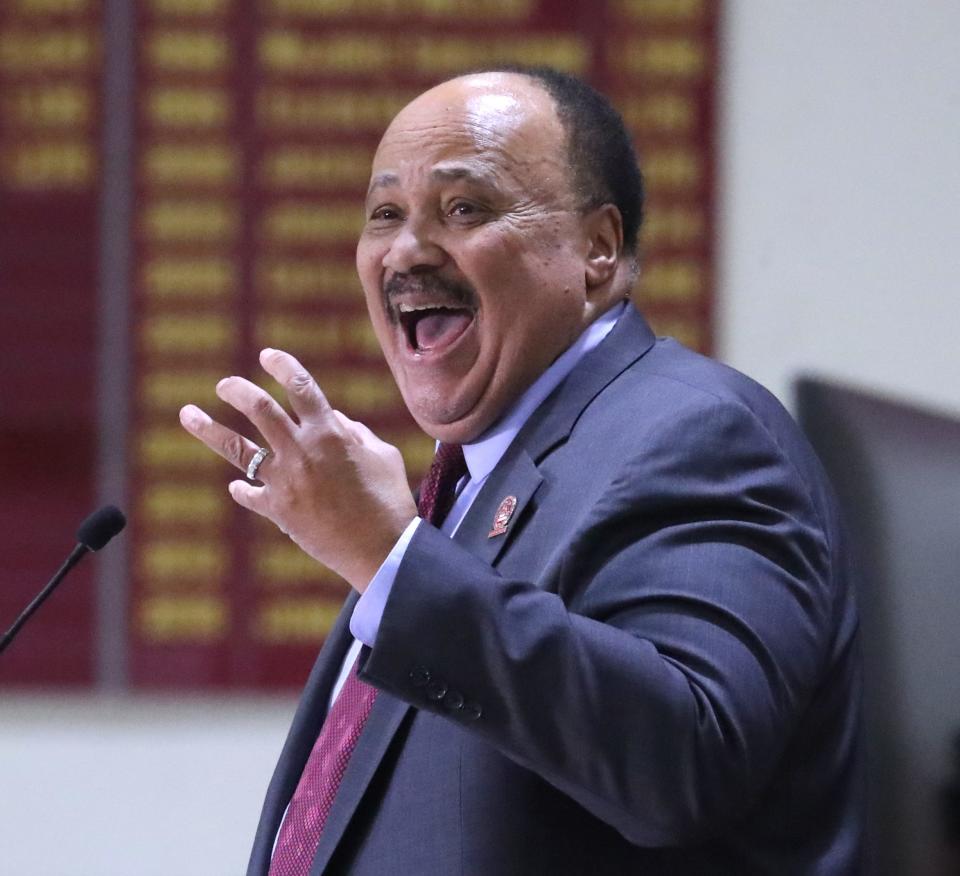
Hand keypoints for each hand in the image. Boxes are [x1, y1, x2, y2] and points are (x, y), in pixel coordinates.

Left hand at [178, 348, 417, 590]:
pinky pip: (249, 494)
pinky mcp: (278, 511)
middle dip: (237, 390)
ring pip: (237, 448)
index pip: (300, 386)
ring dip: (208, 428)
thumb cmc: (390, 499)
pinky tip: (237, 486)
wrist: (382, 549)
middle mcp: (301, 451)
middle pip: (259, 408)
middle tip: (225, 385)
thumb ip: (355, 432)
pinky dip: (242, 488)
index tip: (268, 356)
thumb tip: (333, 419)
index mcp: (330, 433)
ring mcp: (285, 482)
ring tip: (187, 414)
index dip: (282, 365)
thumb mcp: (383, 455)